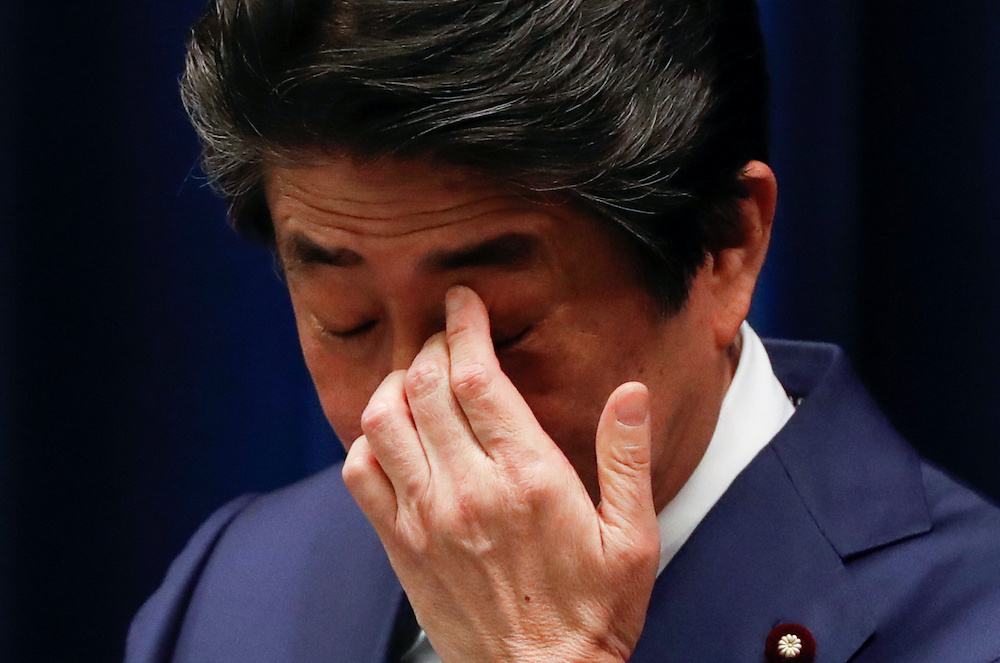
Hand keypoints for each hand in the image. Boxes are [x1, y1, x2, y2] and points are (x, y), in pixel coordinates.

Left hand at [342, 286, 659, 662]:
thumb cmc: (593, 612)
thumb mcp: (634, 538)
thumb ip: (629, 458)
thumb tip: (632, 391)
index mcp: (528, 477)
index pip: (479, 377)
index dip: (466, 326)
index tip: (464, 301)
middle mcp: (467, 489)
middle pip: (426, 385)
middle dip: (432, 343)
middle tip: (447, 331)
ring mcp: (425, 516)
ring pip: (383, 420)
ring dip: (394, 382)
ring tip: (417, 373)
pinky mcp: (399, 544)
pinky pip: (359, 473)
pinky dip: (367, 438)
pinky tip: (391, 432)